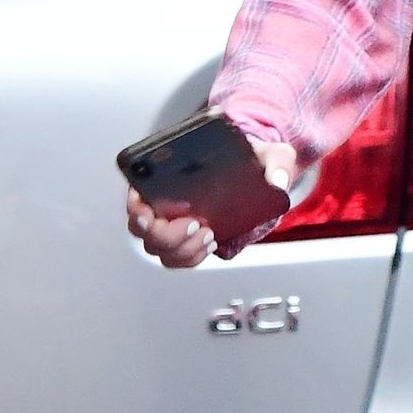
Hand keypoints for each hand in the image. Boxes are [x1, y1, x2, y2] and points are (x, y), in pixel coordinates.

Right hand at [124, 118, 296, 268]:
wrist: (259, 174)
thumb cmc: (254, 160)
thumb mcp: (270, 154)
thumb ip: (275, 162)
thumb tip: (276, 182)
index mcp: (170, 176)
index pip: (137, 195)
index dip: (135, 208)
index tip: (149, 212)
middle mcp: (165, 202)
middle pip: (144, 231)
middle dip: (166, 235)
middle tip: (195, 224)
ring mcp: (174, 223)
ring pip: (159, 249)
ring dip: (181, 250)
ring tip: (207, 234)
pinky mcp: (188, 238)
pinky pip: (177, 258)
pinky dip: (191, 257)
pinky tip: (209, 242)